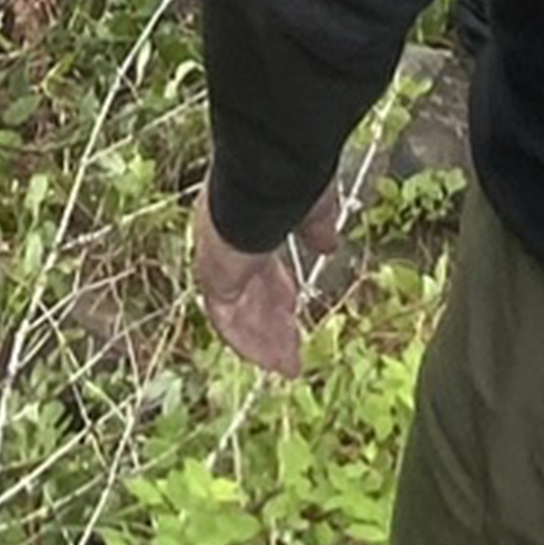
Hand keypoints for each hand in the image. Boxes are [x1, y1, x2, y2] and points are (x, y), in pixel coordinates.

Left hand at [191, 187, 337, 374]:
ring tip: (286, 366)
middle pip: (249, 292)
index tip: (293, 305)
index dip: (277, 287)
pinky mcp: (214, 280)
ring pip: (240, 312)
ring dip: (264, 339)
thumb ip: (316, 229)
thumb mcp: (311, 209)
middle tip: (290, 347)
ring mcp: (217, 261)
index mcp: (246, 220)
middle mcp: (225, 242)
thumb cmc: (287, 181)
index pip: (258, 261)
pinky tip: (271, 362)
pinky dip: (248, 343)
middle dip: (271, 321)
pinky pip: (228, 322)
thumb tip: (329, 244)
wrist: (263, 178)